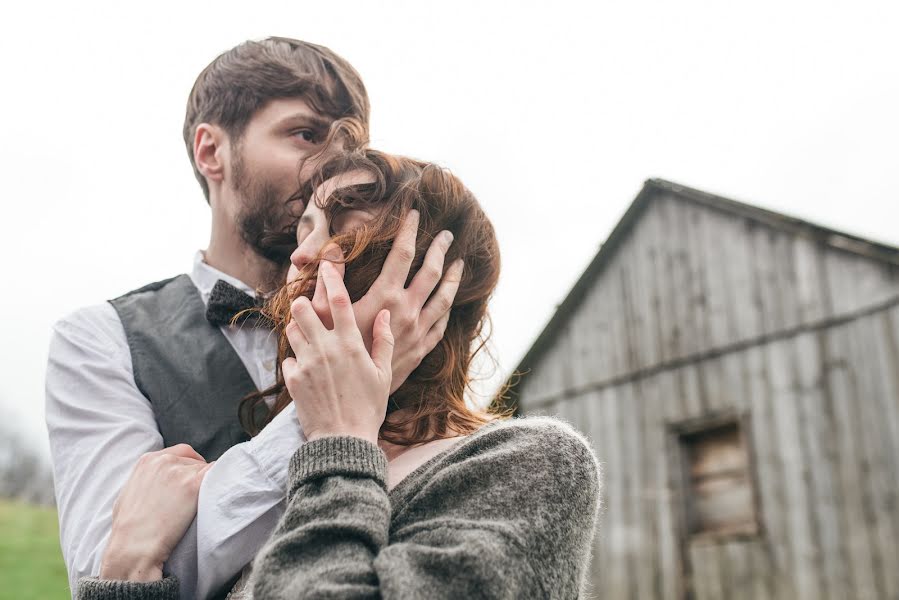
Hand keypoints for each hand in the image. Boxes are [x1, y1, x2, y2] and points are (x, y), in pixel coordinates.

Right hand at [99, 444, 212, 581]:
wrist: (133, 548)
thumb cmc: (129, 529)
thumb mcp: (130, 494)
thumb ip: (147, 480)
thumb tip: (159, 484)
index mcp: (148, 461)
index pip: (182, 453)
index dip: (191, 465)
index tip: (195, 478)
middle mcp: (164, 461)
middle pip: (195, 461)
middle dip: (199, 476)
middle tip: (200, 496)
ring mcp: (179, 472)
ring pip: (207, 470)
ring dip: (209, 484)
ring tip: (205, 503)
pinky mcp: (193, 484)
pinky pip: (218, 474)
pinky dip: (223, 482)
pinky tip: (222, 494)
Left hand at [285, 260, 394, 443]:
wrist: (344, 440)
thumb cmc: (369, 408)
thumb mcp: (383, 374)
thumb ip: (383, 341)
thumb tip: (384, 315)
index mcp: (351, 343)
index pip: (338, 300)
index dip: (330, 278)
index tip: (326, 263)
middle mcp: (326, 348)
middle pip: (303, 307)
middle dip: (303, 302)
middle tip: (310, 307)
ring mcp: (307, 363)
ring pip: (291, 328)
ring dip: (298, 328)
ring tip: (308, 337)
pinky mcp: (293, 379)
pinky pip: (289, 357)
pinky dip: (296, 359)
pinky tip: (306, 369)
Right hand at [310, 209, 462, 393]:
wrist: (353, 394)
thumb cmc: (333, 353)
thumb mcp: (324, 315)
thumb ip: (329, 282)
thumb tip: (332, 252)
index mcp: (385, 296)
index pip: (402, 254)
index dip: (409, 230)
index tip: (415, 213)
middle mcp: (407, 311)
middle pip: (431, 271)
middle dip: (440, 249)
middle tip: (448, 235)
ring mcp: (418, 331)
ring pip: (444, 298)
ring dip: (453, 277)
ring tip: (460, 264)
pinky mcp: (422, 350)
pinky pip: (441, 325)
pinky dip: (447, 309)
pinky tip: (449, 303)